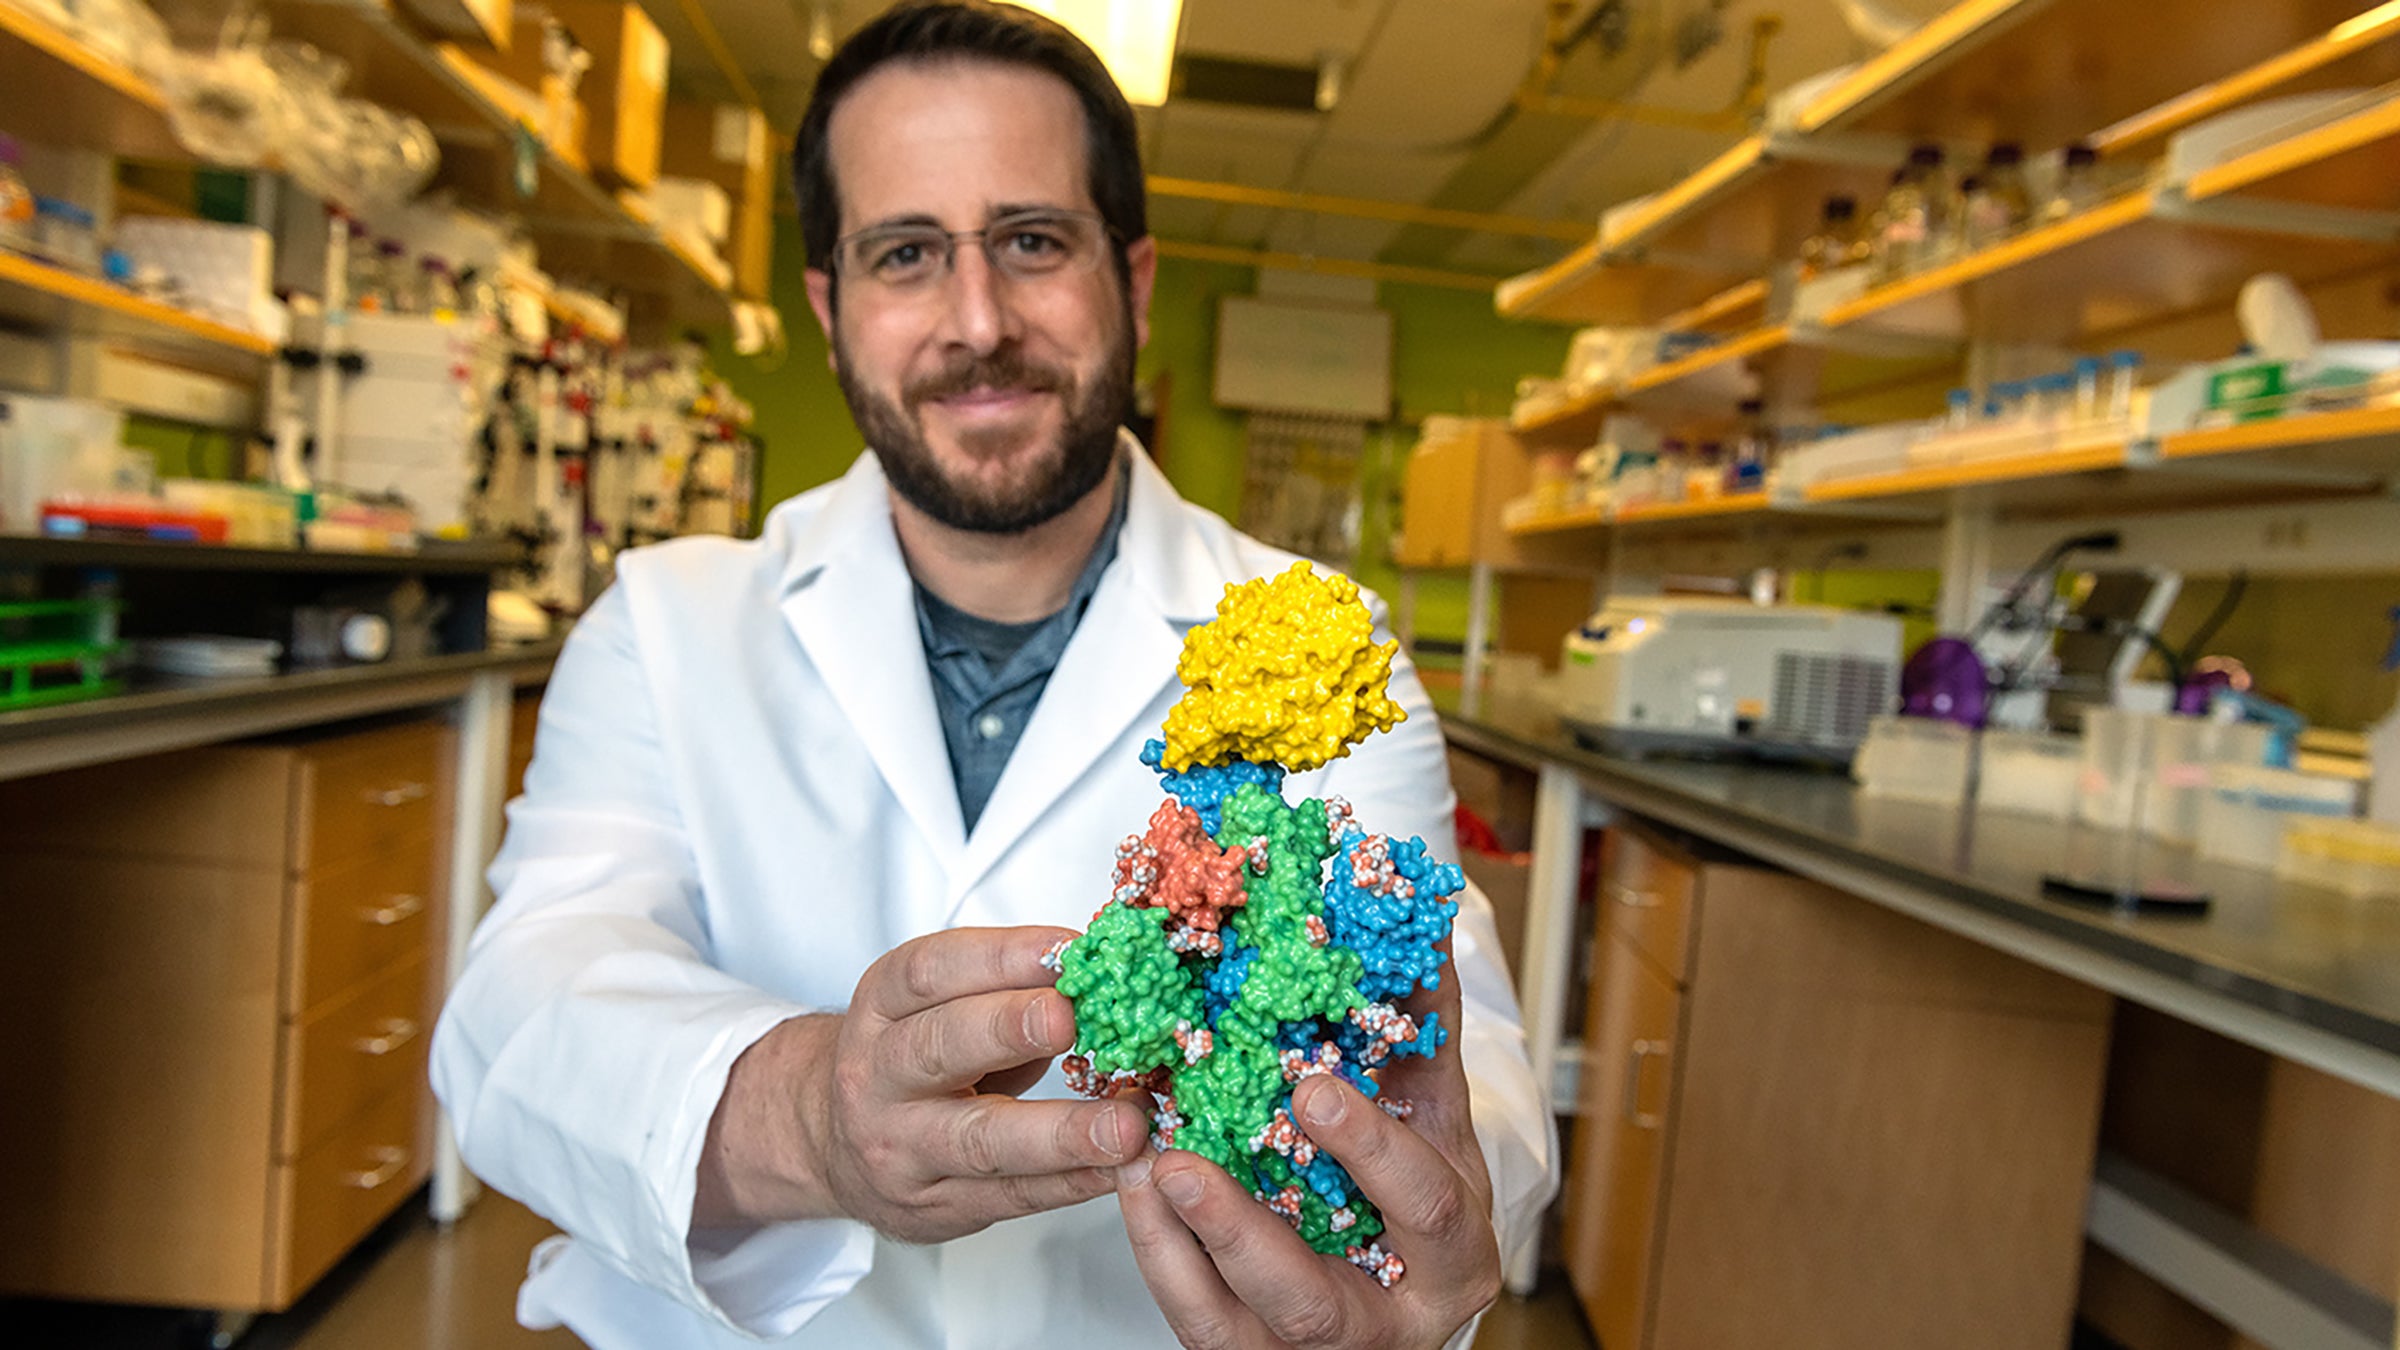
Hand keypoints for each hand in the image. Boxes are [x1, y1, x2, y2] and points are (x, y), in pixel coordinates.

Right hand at [694, 926, 1150, 1241]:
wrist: (831, 1141)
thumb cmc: (910, 1058)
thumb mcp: (932, 1007)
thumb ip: (1003, 989)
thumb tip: (1104, 976)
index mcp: (882, 1006)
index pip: (928, 972)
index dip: (999, 957)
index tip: (1066, 949)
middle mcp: (878, 1075)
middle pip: (939, 1048)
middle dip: (1009, 1029)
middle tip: (1073, 1018)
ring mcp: (902, 1147)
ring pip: (979, 1140)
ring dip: (1060, 1133)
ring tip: (1126, 1125)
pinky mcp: (934, 1207)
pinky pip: (1009, 1197)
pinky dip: (1070, 1183)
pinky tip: (1118, 1169)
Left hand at [1114, 947, 1500, 1347]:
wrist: (1400, 1278)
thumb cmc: (1419, 1192)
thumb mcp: (1431, 1119)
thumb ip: (1423, 1036)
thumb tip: (1423, 929)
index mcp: (1454, 1255)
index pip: (1424, 1208)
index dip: (1371, 1150)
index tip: (1311, 1088)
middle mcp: (1387, 1321)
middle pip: (1311, 1298)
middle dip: (1243, 1232)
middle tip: (1183, 1162)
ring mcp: (1308, 1348)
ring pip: (1235, 1323)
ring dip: (1178, 1243)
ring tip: (1143, 1167)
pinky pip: (1194, 1319)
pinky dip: (1157, 1253)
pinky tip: (1134, 1189)